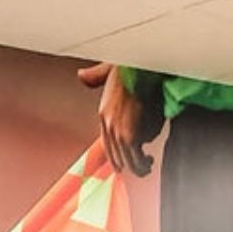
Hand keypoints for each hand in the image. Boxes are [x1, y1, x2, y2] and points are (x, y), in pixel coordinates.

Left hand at [76, 61, 156, 176]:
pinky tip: (150, 160)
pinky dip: (144, 163)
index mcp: (103, 112)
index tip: (124, 162)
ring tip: (147, 165)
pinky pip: (137, 158)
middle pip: (115, 155)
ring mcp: (117, 131)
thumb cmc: (131, 65)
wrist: (141, 66)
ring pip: (127, 160)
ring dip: (138, 167)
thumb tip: (81, 76)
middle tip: (141, 166)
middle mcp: (108, 125)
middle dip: (129, 164)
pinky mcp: (130, 135)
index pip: (106, 143)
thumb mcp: (108, 70)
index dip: (116, 156)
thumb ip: (96, 75)